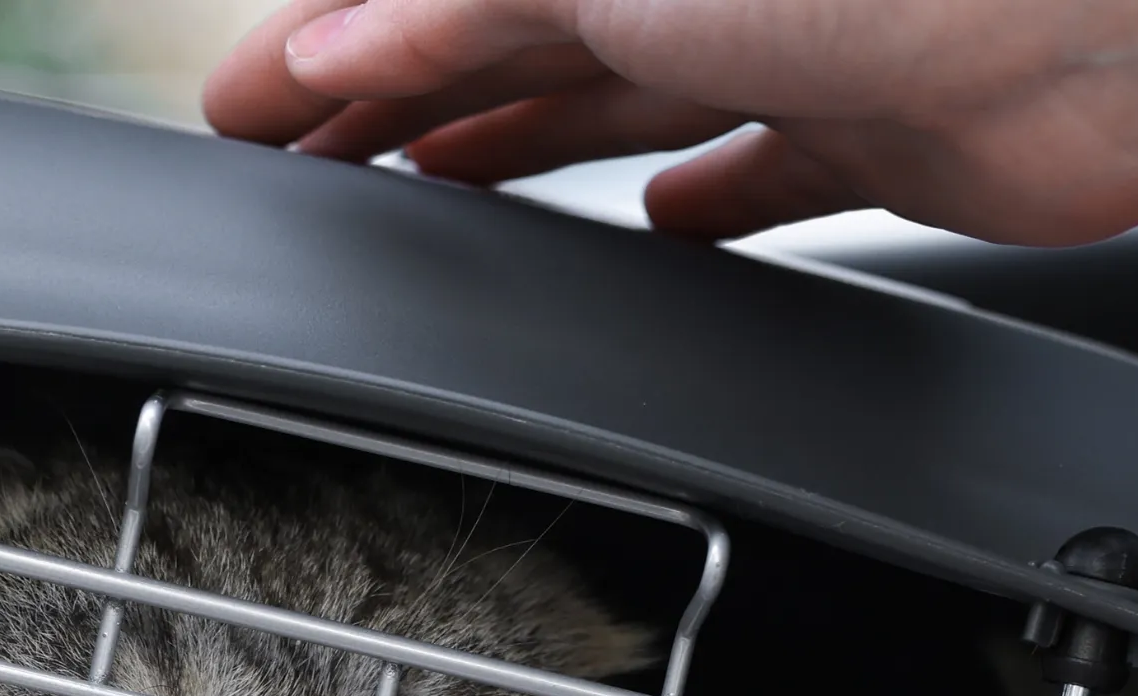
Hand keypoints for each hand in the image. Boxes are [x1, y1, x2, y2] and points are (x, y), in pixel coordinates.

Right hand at [201, 0, 1137, 245]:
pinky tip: (655, 232)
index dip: (332, 46)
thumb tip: (335, 37)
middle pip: (509, 44)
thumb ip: (472, 4)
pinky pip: (762, 185)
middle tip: (306, 171)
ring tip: (426, 202)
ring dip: (514, 154)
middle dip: (398, 104)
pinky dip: (697, 211)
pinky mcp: (889, 144)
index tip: (248, 112)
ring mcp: (796, 53)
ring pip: (612, 112)